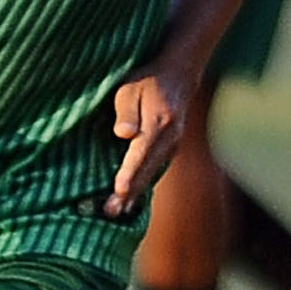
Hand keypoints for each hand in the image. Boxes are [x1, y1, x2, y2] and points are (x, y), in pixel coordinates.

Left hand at [101, 69, 190, 218]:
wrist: (179, 77)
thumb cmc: (146, 81)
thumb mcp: (129, 88)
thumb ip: (126, 111)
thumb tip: (123, 134)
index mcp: (158, 124)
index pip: (141, 153)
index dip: (129, 173)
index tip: (119, 190)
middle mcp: (169, 139)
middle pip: (147, 170)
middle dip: (129, 192)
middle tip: (111, 212)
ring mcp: (172, 146)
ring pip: (151, 174)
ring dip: (135, 194)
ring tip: (118, 211)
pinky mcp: (170, 149)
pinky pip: (155, 170)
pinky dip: (142, 185)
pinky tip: (130, 198)